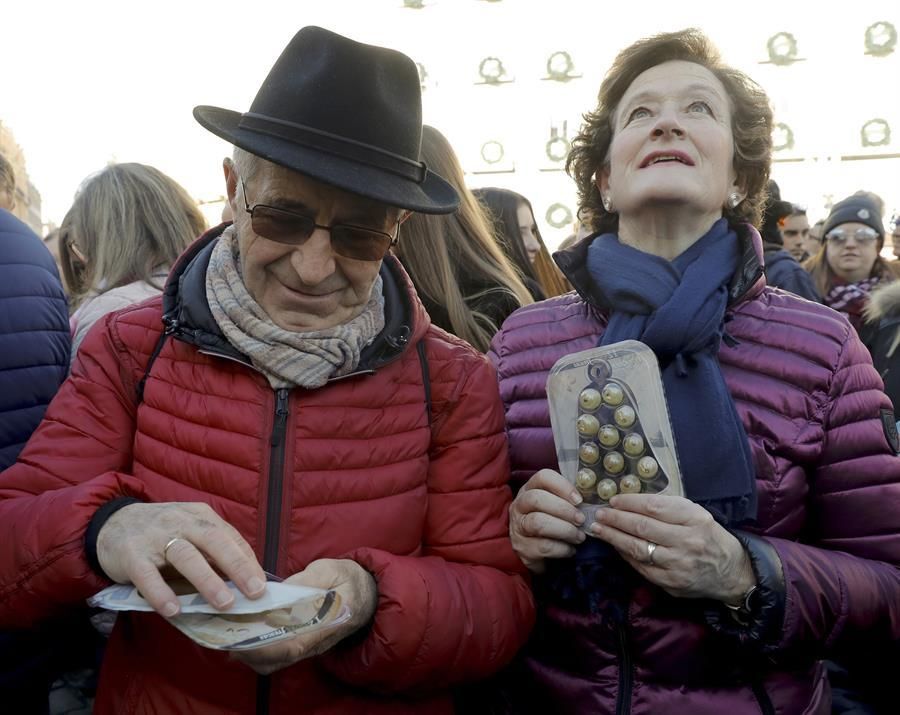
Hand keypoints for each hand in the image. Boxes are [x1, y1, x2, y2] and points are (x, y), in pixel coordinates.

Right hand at [96, 502, 266, 616]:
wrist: (111, 523)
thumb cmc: (161, 534)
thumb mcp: (190, 532)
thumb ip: (213, 551)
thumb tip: (245, 580)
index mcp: (200, 516)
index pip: (230, 537)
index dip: (248, 561)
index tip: (262, 585)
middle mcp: (181, 521)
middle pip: (214, 541)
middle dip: (237, 566)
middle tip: (255, 592)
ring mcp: (155, 536)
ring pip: (186, 556)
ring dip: (207, 580)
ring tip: (225, 603)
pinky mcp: (131, 554)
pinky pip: (148, 575)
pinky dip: (161, 593)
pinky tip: (174, 610)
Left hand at [232, 559, 376, 674]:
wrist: (368, 592)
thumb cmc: (348, 579)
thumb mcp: (329, 570)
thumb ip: (305, 582)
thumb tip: (276, 593)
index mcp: (324, 625)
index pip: (291, 646)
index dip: (264, 647)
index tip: (241, 639)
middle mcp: (313, 643)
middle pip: (277, 660)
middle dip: (248, 652)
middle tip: (224, 634)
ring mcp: (307, 646)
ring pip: (274, 661)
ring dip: (250, 652)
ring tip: (231, 631)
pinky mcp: (302, 643)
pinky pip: (277, 655)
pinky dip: (257, 648)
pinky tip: (245, 631)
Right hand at [509, 469, 585, 573]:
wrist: (536, 552)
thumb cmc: (551, 522)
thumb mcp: (555, 505)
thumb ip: (568, 498)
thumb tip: (592, 497)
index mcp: (529, 489)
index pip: (543, 477)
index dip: (562, 486)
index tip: (579, 500)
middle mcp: (519, 505)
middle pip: (537, 499)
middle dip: (564, 509)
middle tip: (581, 519)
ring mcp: (518, 528)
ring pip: (538, 523)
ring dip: (565, 530)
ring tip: (579, 536)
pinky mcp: (523, 549)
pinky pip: (543, 546)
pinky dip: (562, 548)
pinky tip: (571, 549)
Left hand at [590, 494, 754, 602]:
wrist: (732, 573)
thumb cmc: (709, 537)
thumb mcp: (696, 514)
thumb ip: (669, 507)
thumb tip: (632, 501)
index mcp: (695, 519)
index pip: (655, 508)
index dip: (630, 503)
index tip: (613, 500)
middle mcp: (687, 541)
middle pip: (642, 527)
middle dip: (616, 519)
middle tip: (599, 514)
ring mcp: (679, 564)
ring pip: (638, 548)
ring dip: (614, 537)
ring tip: (599, 529)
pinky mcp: (672, 583)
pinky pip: (641, 567)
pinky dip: (625, 555)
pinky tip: (615, 546)